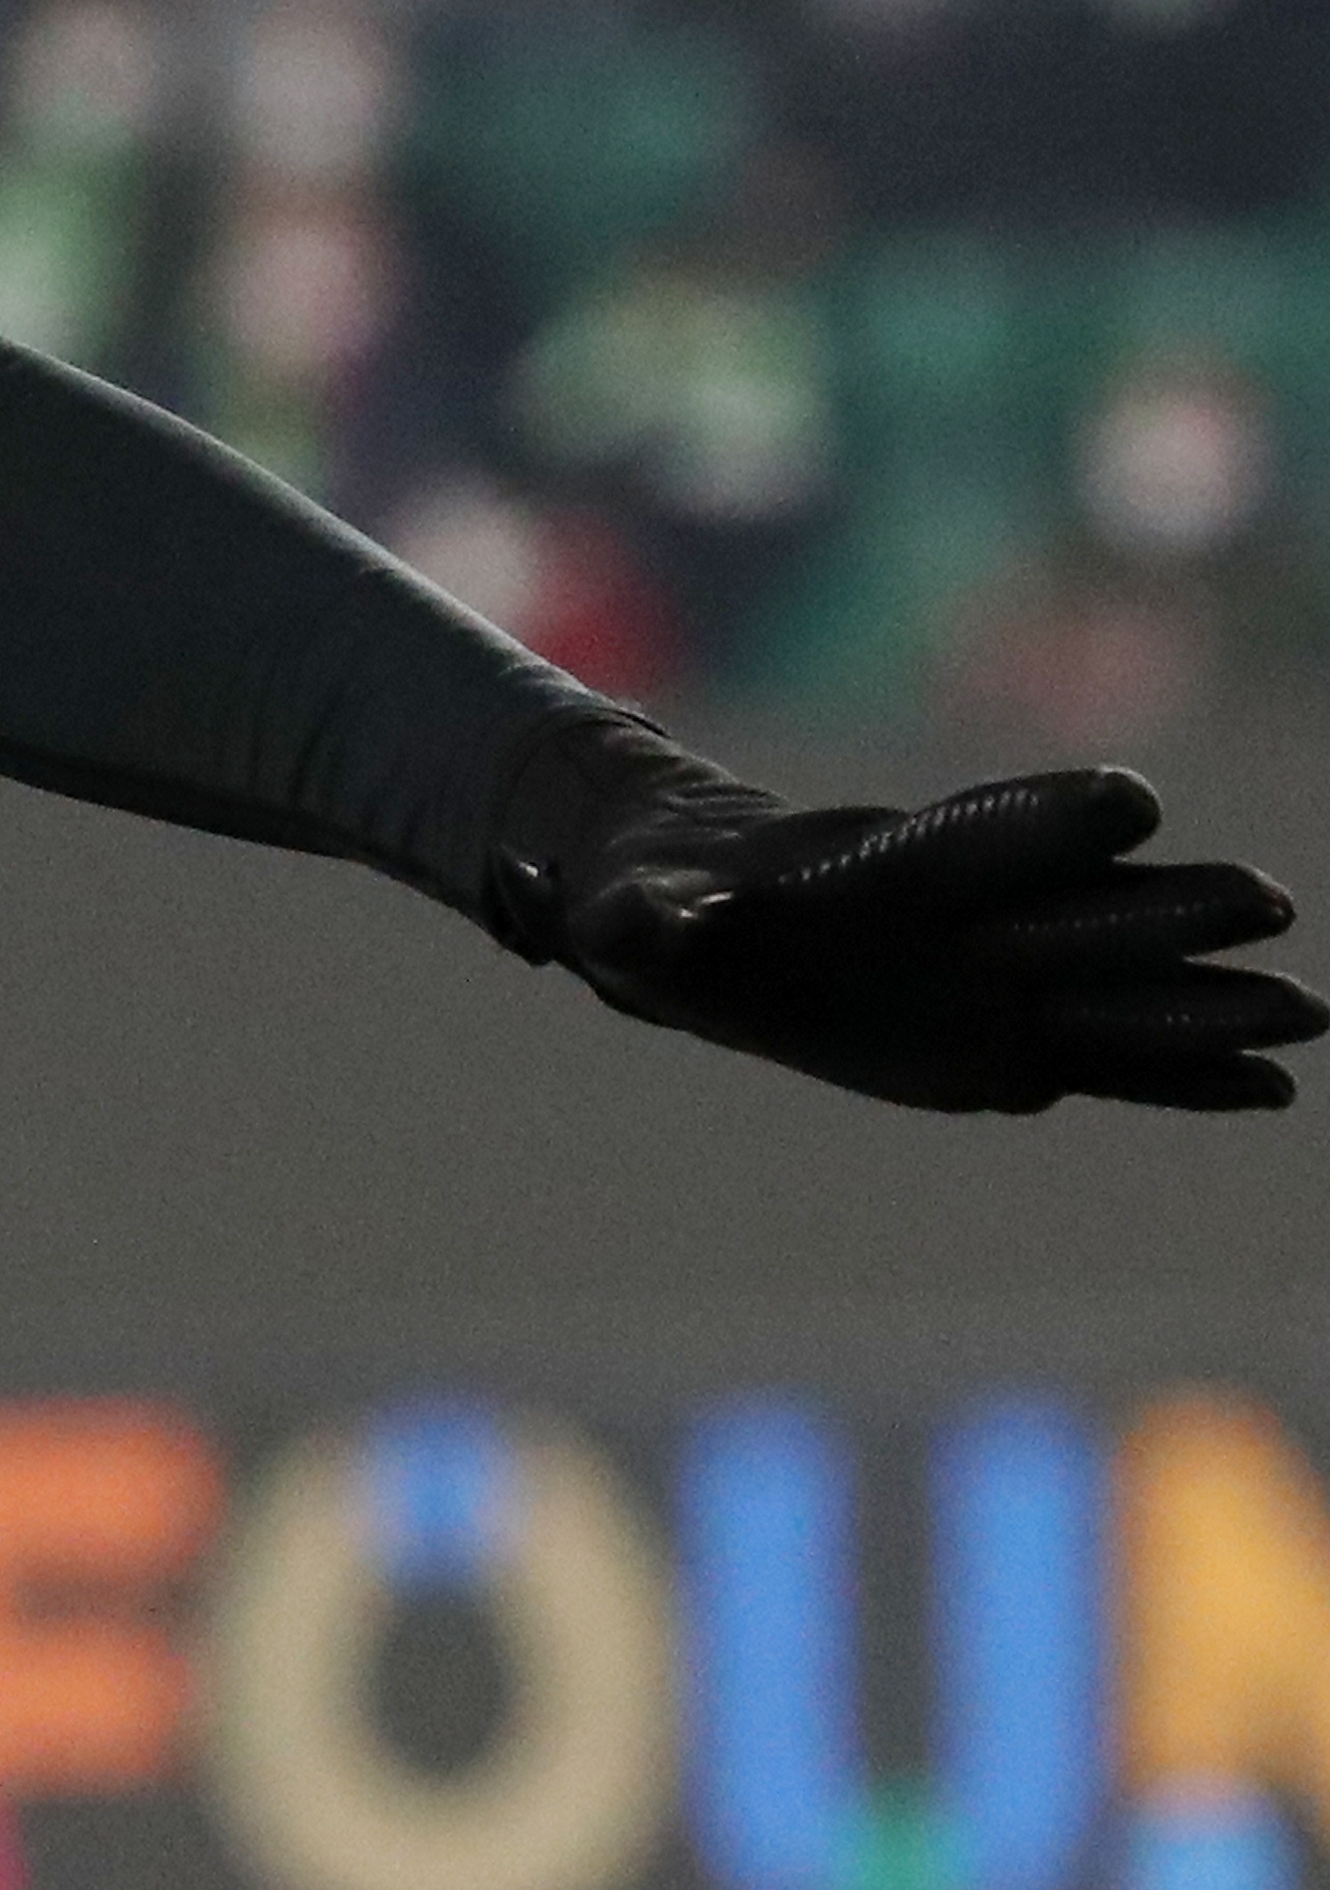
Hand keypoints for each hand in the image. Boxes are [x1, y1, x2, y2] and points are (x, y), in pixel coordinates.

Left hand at [513, 762, 1318, 1115]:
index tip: (1129, 800)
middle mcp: (957, 918)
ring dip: (1202, 997)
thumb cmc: (652, 903)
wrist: (691, 922)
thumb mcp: (627, 915)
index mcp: (877, 869)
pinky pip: (1107, 1061)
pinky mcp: (1004, 1044)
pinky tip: (1267, 1089)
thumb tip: (632, 930)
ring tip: (1303, 1014)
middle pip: (1077, 905)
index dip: (1044, 817)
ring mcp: (991, 980)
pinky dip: (1181, 1076)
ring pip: (1114, 983)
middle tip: (1264, 900)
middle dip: (1163, 904)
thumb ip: (644, 922)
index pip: (974, 833)